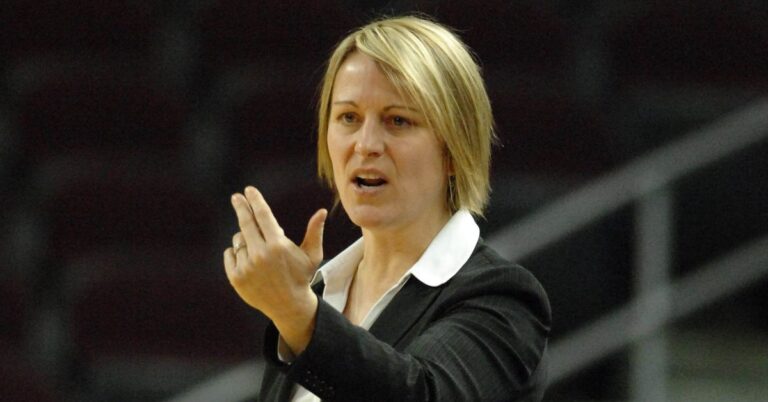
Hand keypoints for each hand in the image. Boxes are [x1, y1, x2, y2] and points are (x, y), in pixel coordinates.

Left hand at [223, 186, 326, 352]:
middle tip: (236, 197)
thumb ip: (315, 232)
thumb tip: (322, 211)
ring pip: (238, 240)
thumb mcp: (312, 255)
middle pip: (246, 223)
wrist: (289, 305)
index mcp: (278, 245)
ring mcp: (246, 266)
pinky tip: (247, 258)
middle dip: (241, 207)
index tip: (249, 190)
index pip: (263, 215)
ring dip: (245, 238)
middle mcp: (260, 254)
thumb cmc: (302, 276)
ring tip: (257, 247)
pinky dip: (236, 252)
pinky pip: (230, 254)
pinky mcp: (236, 277)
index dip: (255, 200)